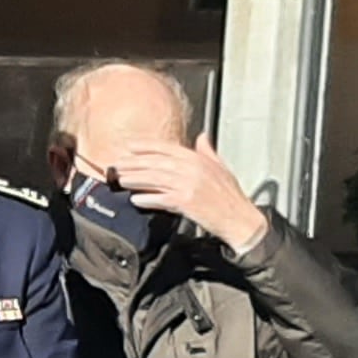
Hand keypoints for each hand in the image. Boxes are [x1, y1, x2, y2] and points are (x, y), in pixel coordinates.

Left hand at [96, 134, 268, 251]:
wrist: (241, 220)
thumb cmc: (231, 197)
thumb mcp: (221, 168)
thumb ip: (208, 151)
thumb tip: (202, 137)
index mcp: (198, 159)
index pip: (166, 148)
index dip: (145, 146)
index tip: (129, 147)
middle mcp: (192, 168)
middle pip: (156, 162)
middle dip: (134, 163)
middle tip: (116, 164)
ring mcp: (189, 185)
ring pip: (155, 179)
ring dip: (135, 179)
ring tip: (120, 180)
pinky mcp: (187, 202)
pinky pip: (162, 198)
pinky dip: (148, 198)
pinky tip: (135, 199)